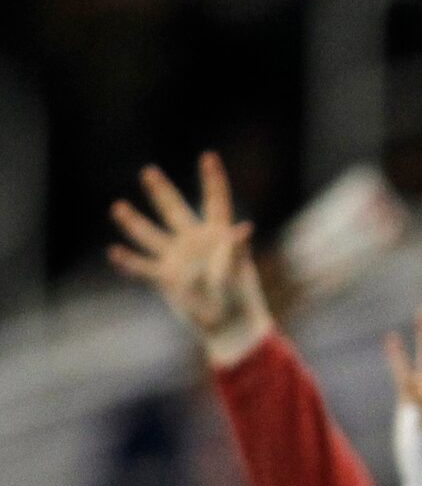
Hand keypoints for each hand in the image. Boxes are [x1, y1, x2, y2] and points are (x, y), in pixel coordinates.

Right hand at [108, 152, 273, 366]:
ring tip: (118, 208)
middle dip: (161, 192)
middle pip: (174, 211)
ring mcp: (178, 259)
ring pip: (151, 236)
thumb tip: (243, 228)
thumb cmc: (241, 300)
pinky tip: (114, 251)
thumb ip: (235, 250)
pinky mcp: (166, 279)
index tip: (208, 157)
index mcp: (218, 237)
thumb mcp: (238, 272)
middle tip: (148, 172)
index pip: (214, 202)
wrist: (230, 328)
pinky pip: (143, 267)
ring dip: (134, 223)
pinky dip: (128, 261)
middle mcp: (195, 243)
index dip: (212, 180)